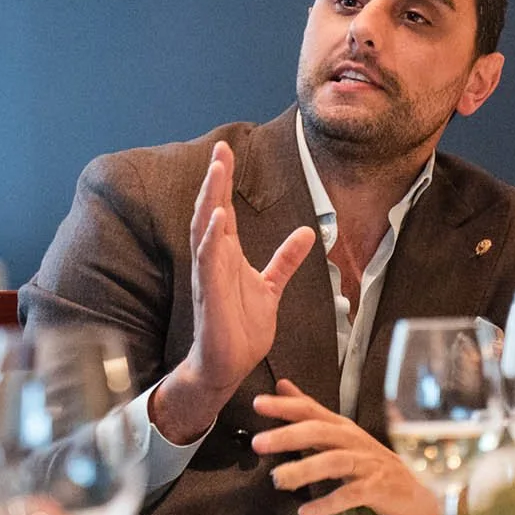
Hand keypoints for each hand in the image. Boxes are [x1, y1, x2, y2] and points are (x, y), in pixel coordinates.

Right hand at [150, 142, 316, 443]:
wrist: (227, 365)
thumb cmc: (242, 328)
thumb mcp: (271, 286)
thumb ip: (286, 259)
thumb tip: (309, 233)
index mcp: (227, 255)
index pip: (222, 209)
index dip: (223, 181)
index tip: (225, 151)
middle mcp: (214, 259)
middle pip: (210, 210)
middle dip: (214, 180)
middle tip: (220, 149)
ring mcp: (210, 275)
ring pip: (204, 230)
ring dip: (210, 200)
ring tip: (216, 172)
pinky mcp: (210, 295)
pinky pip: (208, 262)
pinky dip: (212, 239)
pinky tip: (218, 218)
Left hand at [254, 380, 441, 514]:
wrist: (417, 491)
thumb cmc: (373, 464)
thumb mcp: (340, 434)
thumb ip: (311, 411)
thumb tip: (283, 386)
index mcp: (342, 428)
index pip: (311, 410)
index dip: (285, 405)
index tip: (258, 403)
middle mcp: (354, 441)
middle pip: (320, 432)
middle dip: (288, 435)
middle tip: (259, 443)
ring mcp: (367, 464)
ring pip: (334, 462)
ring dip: (304, 470)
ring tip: (277, 480)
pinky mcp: (377, 489)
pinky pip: (351, 495)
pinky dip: (328, 504)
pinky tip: (306, 513)